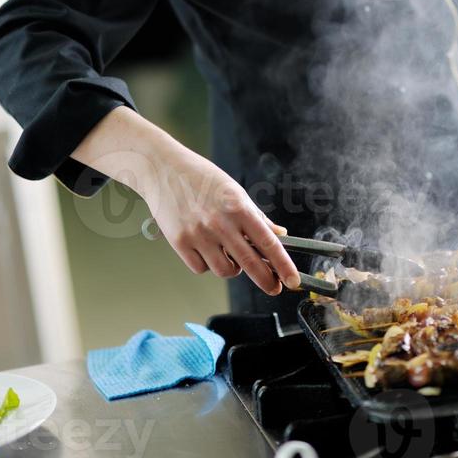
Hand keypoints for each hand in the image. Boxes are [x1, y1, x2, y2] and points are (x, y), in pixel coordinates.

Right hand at [71, 106, 300, 294]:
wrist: (163, 169)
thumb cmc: (201, 177)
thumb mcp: (234, 191)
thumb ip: (256, 216)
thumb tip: (279, 235)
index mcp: (238, 206)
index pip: (268, 242)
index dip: (284, 265)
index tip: (293, 281)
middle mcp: (220, 222)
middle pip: (250, 263)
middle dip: (266, 280)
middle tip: (274, 287)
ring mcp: (198, 234)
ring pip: (225, 271)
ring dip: (232, 268)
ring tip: (229, 254)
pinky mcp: (180, 243)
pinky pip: (201, 268)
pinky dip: (207, 264)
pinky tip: (206, 249)